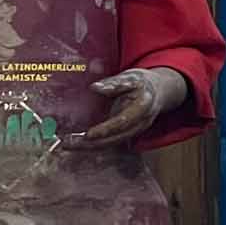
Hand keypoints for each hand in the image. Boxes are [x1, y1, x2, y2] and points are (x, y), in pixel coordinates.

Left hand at [71, 67, 190, 148]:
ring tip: (68, 144)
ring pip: (112, 143)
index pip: (123, 122)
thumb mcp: (131, 78)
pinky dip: (94, 145)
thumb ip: (114, 83)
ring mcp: (135, 131)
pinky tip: (78, 143)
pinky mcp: (127, 134)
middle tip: (69, 142)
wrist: (158, 92)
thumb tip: (95, 87)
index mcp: (143, 107)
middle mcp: (141, 123)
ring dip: (90, 147)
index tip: (89, 134)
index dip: (106, 129)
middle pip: (116, 138)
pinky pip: (110, 142)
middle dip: (93, 143)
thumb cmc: (142, 83)